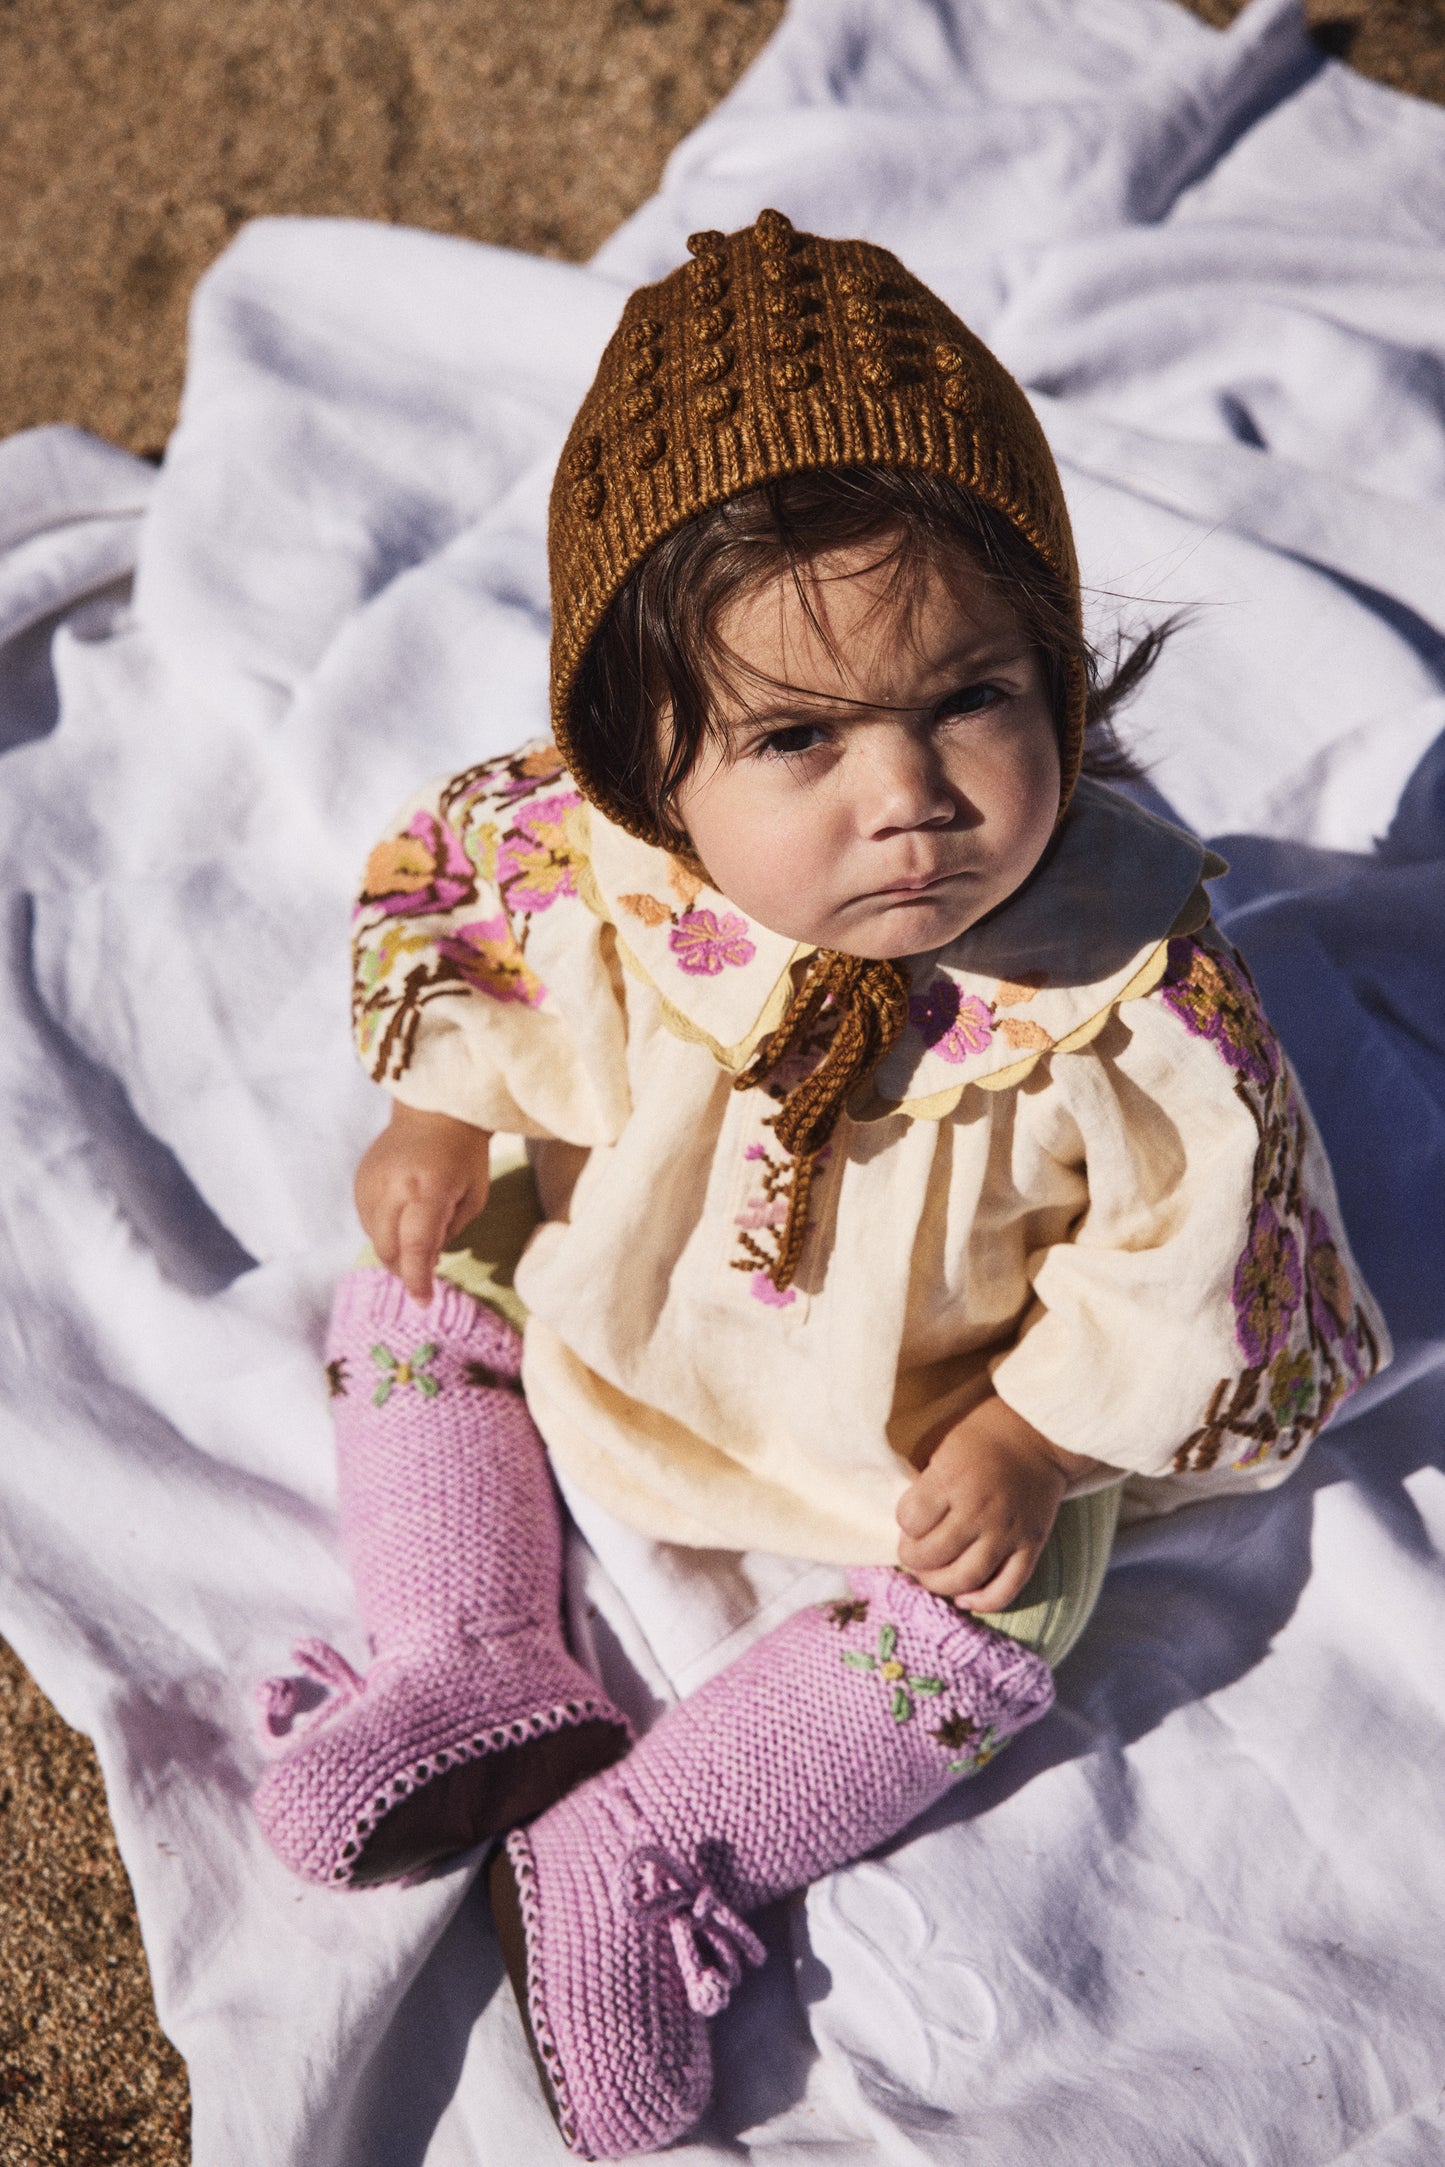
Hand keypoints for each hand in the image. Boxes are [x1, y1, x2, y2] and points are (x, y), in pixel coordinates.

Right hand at [354, 1100, 492, 1303]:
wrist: (432, 1110)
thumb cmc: (464, 1156)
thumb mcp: (473, 1197)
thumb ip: (448, 1233)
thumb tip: (424, 1262)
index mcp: (428, 1190)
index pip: (416, 1246)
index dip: (418, 1279)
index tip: (424, 1301)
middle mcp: (393, 1187)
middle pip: (388, 1249)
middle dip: (405, 1269)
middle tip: (423, 1272)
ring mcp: (370, 1183)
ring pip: (375, 1238)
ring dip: (394, 1250)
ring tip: (417, 1234)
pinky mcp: (359, 1180)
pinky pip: (367, 1221)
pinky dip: (384, 1230)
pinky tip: (402, 1217)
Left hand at [896, 1394, 1101, 1610]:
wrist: (1043, 1433)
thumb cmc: (985, 1432)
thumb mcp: (944, 1440)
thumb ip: (926, 1479)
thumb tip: (906, 1519)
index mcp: (953, 1478)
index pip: (910, 1520)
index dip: (904, 1521)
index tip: (910, 1516)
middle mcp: (980, 1509)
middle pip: (931, 1555)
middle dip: (912, 1558)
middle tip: (913, 1551)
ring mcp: (1008, 1532)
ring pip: (965, 1578)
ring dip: (939, 1584)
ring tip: (932, 1574)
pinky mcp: (1031, 1546)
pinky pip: (1006, 1589)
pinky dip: (983, 1602)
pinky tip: (966, 1598)